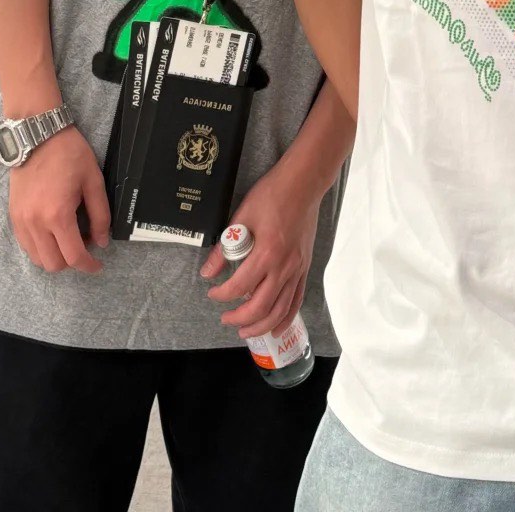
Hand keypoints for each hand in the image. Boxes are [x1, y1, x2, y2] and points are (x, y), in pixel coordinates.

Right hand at [8, 126, 110, 274]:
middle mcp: (35, 223)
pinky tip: (52, 231)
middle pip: (53, 265)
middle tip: (84, 244)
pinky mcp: (13, 216)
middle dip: (72, 262)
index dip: (89, 266)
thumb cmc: (68, 154)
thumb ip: (100, 215)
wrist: (38, 135)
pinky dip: (41, 247)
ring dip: (55, 256)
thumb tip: (102, 241)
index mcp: (58, 215)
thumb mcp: (93, 180)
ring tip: (68, 237)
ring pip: (38, 259)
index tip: (98, 265)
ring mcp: (21, 221)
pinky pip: (26, 245)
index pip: (74, 256)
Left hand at [200, 165, 318, 340]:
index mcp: (266, 253)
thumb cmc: (272, 195)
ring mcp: (297, 269)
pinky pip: (296, 300)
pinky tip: (276, 327)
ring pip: (280, 310)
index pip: (239, 287)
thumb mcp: (241, 216)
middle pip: (260, 307)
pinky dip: (286, 318)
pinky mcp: (305, 267)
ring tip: (245, 331)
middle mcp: (284, 266)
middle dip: (239, 318)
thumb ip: (224, 247)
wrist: (303, 184)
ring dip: (261, 325)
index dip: (222, 295)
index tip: (212, 292)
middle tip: (225, 318)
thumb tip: (209, 271)